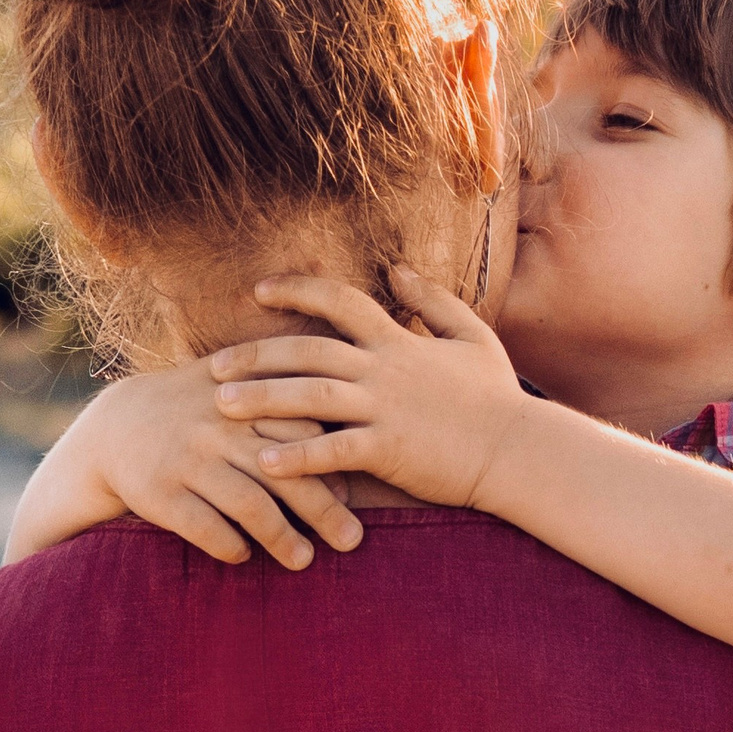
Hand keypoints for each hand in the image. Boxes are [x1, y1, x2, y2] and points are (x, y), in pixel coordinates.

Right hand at [9, 359, 364, 568]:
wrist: (113, 426)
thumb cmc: (195, 408)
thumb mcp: (234, 385)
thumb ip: (287, 397)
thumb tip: (351, 430)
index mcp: (244, 398)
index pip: (303, 430)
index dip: (331, 464)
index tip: (355, 493)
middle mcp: (218, 427)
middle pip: (284, 472)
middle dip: (323, 510)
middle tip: (352, 541)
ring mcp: (187, 460)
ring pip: (248, 505)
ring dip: (282, 539)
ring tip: (304, 561)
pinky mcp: (158, 493)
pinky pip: (204, 528)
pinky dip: (229, 546)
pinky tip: (245, 557)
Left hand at [210, 268, 534, 510]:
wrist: (519, 450)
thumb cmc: (496, 397)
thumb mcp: (471, 336)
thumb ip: (433, 300)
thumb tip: (398, 268)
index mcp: (400, 341)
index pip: (341, 301)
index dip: (298, 290)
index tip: (259, 291)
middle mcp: (386, 369)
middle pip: (310, 350)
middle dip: (258, 353)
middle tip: (214, 365)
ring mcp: (386, 409)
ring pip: (312, 395)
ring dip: (263, 399)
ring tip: (221, 406)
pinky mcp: (390, 450)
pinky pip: (333, 451)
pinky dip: (297, 456)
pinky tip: (262, 462)